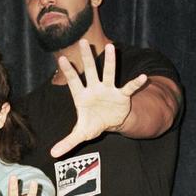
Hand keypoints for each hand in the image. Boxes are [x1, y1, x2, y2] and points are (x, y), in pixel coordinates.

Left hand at [50, 40, 148, 157]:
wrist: (110, 122)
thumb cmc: (93, 123)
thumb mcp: (80, 134)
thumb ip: (67, 142)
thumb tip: (52, 154)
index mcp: (82, 96)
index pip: (73, 82)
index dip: (68, 71)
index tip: (61, 59)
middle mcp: (94, 89)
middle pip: (90, 71)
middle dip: (87, 58)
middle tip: (84, 41)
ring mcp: (108, 90)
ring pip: (109, 73)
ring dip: (111, 62)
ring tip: (112, 48)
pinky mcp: (121, 95)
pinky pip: (128, 88)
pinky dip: (135, 83)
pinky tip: (143, 77)